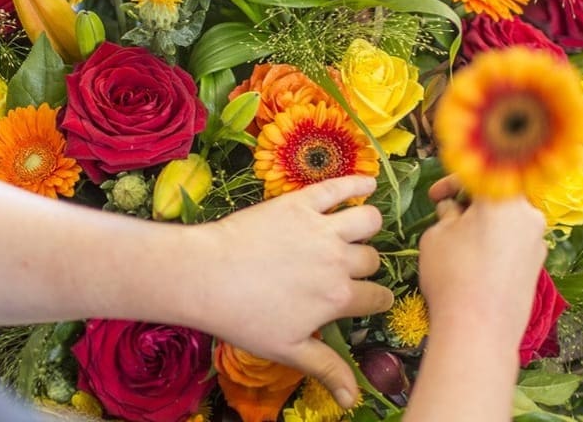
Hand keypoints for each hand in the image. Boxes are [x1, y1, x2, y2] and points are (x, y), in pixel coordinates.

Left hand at [188, 175, 392, 408]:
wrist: (205, 275)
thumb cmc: (242, 317)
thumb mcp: (286, 349)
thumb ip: (325, 368)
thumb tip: (353, 399)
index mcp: (338, 297)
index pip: (378, 297)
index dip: (375, 299)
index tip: (368, 299)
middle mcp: (337, 260)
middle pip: (371, 259)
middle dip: (365, 265)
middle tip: (346, 268)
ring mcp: (320, 228)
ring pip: (368, 220)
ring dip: (368, 225)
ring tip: (359, 228)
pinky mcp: (299, 203)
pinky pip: (338, 187)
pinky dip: (357, 183)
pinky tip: (367, 183)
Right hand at [421, 176, 546, 347]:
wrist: (478, 329)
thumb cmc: (451, 274)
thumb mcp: (435, 234)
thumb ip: (446, 214)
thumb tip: (454, 213)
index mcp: (501, 199)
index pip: (476, 176)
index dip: (450, 182)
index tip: (434, 196)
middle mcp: (527, 215)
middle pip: (496, 197)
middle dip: (469, 203)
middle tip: (444, 216)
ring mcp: (536, 241)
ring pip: (506, 219)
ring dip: (482, 222)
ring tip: (457, 241)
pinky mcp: (537, 265)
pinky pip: (513, 241)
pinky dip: (494, 241)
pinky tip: (473, 260)